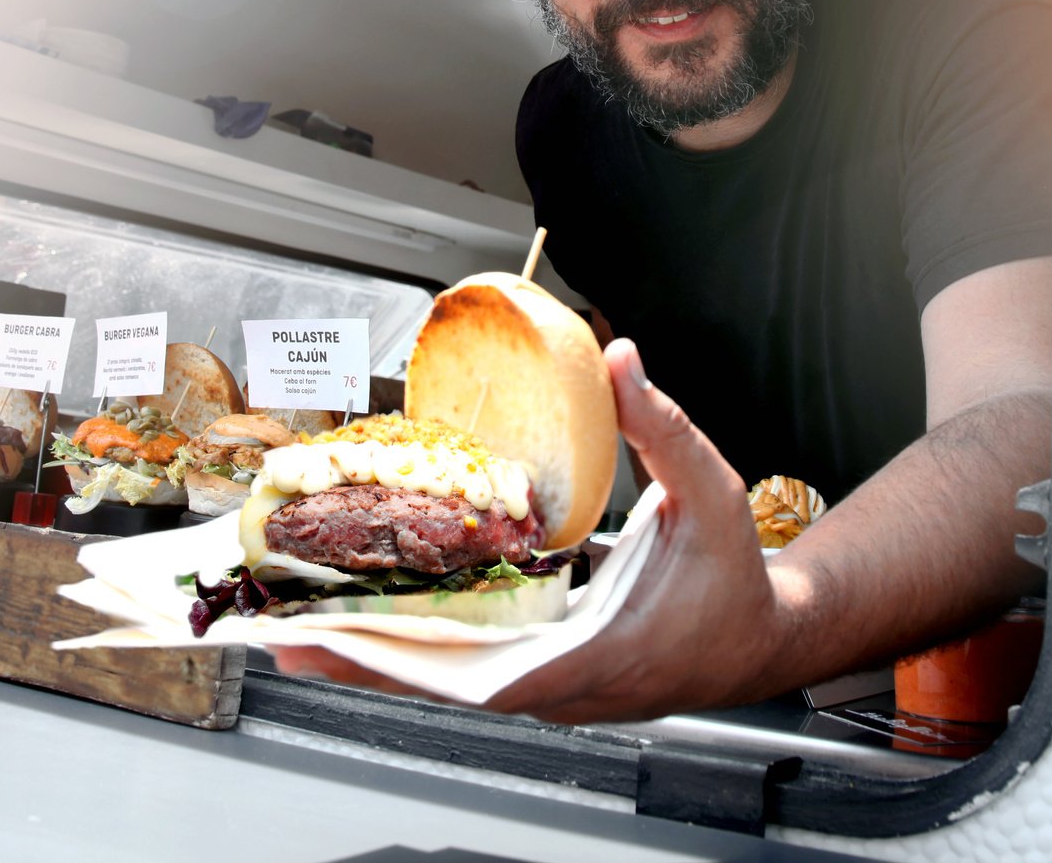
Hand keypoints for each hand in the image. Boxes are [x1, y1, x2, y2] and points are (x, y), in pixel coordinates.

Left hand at [273, 339, 790, 723]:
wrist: (762, 639)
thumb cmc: (736, 577)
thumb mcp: (707, 492)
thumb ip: (659, 426)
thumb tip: (618, 360)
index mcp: (605, 654)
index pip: (496, 674)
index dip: (417, 662)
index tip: (350, 643)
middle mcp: (567, 688)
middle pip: (448, 685)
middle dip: (365, 662)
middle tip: (288, 638)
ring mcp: (552, 691)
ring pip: (450, 683)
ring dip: (379, 658)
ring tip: (303, 632)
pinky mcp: (543, 680)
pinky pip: (468, 671)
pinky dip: (417, 649)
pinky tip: (369, 624)